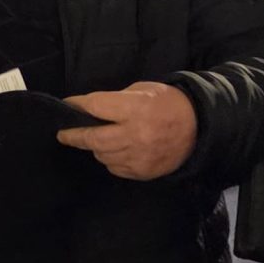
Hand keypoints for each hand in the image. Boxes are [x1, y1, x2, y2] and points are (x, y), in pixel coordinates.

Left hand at [58, 81, 197, 180]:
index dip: (78, 106)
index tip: (67, 106)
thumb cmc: (169, 103)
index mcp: (135, 108)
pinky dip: (111, 159)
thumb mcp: (143, 90)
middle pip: (93, 138)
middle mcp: (135, 134)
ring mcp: (139, 156)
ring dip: (96, 147)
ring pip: (102, 155)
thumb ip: (116, 100)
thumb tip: (90, 110)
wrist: (200, 128)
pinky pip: (115, 167)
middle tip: (63, 134)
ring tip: (98, 138)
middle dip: (74, 136)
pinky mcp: (143, 172)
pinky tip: (116, 150)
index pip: (96, 107)